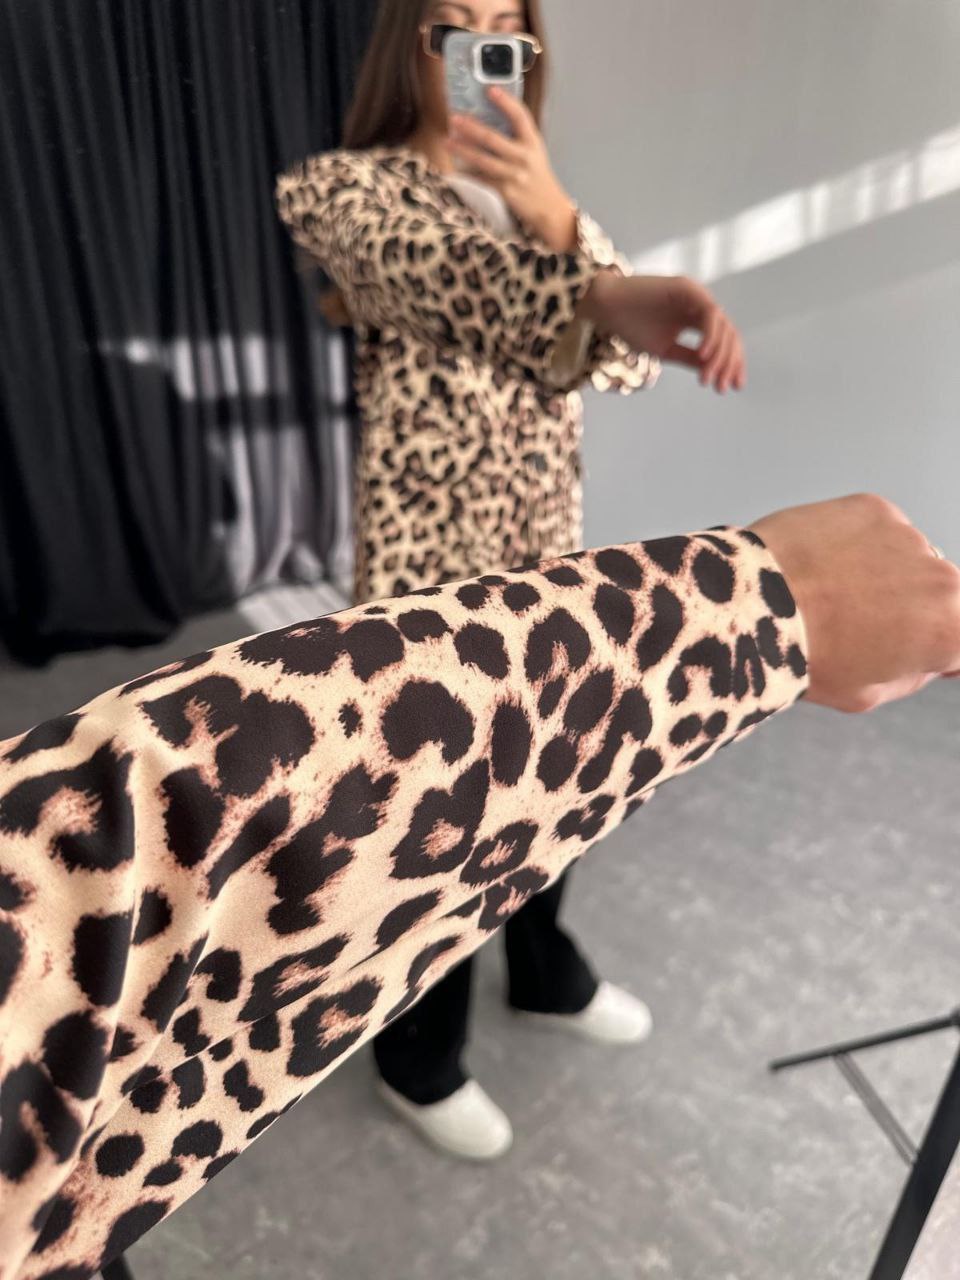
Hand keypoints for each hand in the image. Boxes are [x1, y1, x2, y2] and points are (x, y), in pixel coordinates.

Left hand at [447, 88, 577, 251]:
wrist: (548, 208)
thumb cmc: (537, 176)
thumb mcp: (534, 151)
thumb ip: (518, 136)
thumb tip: (490, 117)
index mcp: (533, 142)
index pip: (520, 116)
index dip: (505, 102)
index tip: (490, 90)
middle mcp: (524, 157)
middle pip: (493, 138)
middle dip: (471, 127)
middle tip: (455, 118)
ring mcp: (514, 175)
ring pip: (483, 160)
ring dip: (462, 150)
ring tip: (447, 141)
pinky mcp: (506, 192)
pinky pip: (482, 179)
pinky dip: (468, 173)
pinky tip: (456, 166)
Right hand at [582, 272, 745, 392]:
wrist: (606, 307)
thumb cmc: (631, 327)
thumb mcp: (666, 350)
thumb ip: (690, 358)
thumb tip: (713, 372)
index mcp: (696, 319)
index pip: (723, 342)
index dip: (730, 364)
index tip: (731, 387)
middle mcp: (701, 306)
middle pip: (729, 336)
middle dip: (729, 363)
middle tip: (722, 388)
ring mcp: (696, 296)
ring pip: (723, 327)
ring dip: (720, 355)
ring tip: (708, 378)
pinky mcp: (687, 288)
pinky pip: (709, 313)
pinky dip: (711, 335)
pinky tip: (704, 355)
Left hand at [749, 494, 959, 712]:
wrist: (754, 609)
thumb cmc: (806, 659)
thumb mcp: (868, 693)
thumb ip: (914, 670)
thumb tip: (930, 654)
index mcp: (951, 629)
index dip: (944, 648)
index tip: (919, 651)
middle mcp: (943, 577)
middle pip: (942, 594)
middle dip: (914, 608)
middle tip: (860, 623)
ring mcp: (909, 537)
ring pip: (908, 558)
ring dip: (883, 572)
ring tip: (832, 593)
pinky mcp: (875, 508)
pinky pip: (877, 530)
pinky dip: (857, 544)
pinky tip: (822, 564)